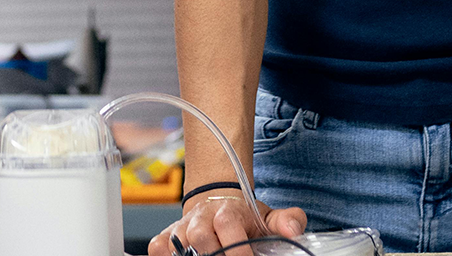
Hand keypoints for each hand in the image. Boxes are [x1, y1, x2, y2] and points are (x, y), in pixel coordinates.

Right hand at [150, 193, 307, 255]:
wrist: (217, 200)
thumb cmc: (243, 215)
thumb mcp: (268, 217)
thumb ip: (286, 221)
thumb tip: (293, 230)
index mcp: (227, 212)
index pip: (228, 227)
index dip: (238, 248)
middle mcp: (201, 218)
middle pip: (201, 238)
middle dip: (216, 255)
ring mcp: (181, 228)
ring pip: (176, 245)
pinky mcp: (166, 237)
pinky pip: (157, 247)